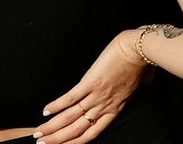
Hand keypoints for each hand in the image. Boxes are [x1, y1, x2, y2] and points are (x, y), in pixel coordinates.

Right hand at [39, 28, 147, 143]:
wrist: (139, 49)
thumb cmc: (141, 64)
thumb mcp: (139, 84)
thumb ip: (133, 89)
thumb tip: (144, 82)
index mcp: (114, 108)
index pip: (91, 133)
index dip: (74, 142)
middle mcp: (104, 106)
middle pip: (76, 129)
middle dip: (56, 139)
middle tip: (41, 143)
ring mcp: (96, 95)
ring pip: (69, 117)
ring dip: (51, 127)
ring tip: (38, 133)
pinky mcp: (90, 83)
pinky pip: (70, 98)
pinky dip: (56, 106)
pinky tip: (45, 111)